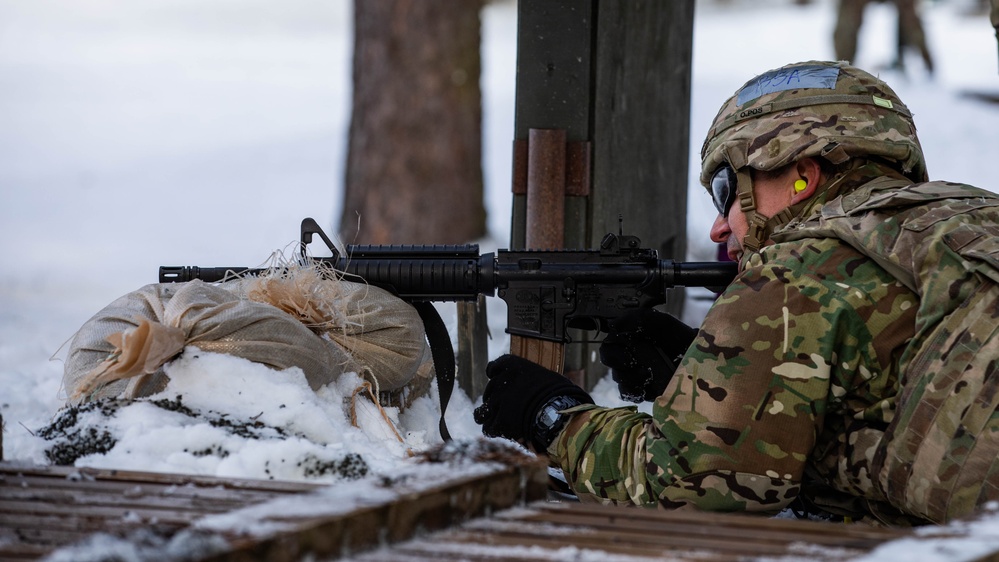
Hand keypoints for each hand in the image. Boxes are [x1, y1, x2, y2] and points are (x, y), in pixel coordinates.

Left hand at [473, 354, 592, 449]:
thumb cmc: (560, 393)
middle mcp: (501, 382)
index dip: (494, 373)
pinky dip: (494, 430)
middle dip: (495, 398)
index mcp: (512, 366)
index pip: (494, 367)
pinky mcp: (499, 423)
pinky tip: (500, 432)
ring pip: (482, 411)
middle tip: (505, 406)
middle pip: (490, 390)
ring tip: (491, 420)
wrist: (558, 412)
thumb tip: (536, 383)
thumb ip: (533, 377)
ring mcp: (497, 403)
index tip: (493, 375)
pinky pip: (489, 428)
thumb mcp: (547, 377)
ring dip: (485, 415)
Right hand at [599, 308, 696, 402]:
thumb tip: (614, 325)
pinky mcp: (642, 390)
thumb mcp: (663, 323)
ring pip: (618, 377)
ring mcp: (634, 374)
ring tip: (648, 374)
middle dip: (620, 360)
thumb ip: (639, 319)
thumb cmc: (682, 340)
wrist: (700, 361)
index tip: (626, 347)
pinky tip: (647, 386)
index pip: (610, 342)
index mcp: (631, 338)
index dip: (613, 346)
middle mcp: (629, 355)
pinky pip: (627, 393)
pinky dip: (635, 390)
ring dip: (631, 376)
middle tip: (633, 361)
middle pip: (609, 359)